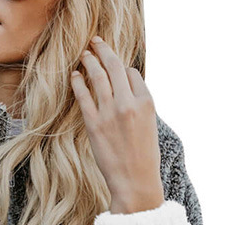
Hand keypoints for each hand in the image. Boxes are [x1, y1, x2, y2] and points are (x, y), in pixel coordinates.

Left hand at [71, 37, 163, 213]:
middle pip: (115, 67)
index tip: (115, 70)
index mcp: (147, 102)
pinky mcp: (94, 125)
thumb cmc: (144, 158)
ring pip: (99, 77)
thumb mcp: (149, 126)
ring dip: (90, 61)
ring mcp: (111, 113)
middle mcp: (129, 103)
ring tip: (84, 53)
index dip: (123, 71)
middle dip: (104, 51)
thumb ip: (138, 105)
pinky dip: (79, 82)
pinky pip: (84, 96)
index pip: (132, 74)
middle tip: (95, 41)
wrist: (135, 182)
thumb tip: (125, 86)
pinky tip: (74, 75)